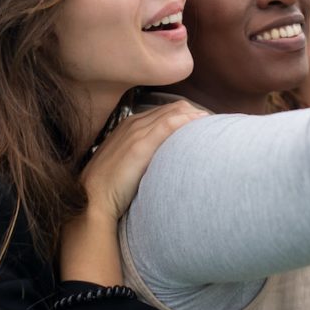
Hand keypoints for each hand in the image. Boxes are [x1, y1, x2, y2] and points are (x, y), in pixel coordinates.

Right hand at [79, 100, 206, 221]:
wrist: (92, 202)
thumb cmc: (112, 189)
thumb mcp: (130, 165)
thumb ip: (149, 156)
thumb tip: (173, 161)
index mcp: (130, 125)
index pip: (168, 110)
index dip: (190, 116)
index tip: (207, 128)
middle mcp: (133, 123)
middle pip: (175, 108)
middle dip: (198, 115)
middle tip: (217, 128)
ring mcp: (135, 132)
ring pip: (175, 112)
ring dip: (197, 117)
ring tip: (216, 128)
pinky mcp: (139, 145)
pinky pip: (169, 124)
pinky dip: (188, 122)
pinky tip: (202, 126)